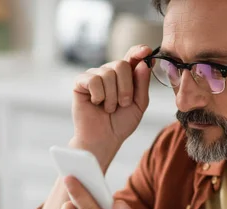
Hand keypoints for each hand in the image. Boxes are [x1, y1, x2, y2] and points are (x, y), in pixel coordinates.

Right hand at [71, 45, 151, 167]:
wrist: (104, 139)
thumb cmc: (120, 124)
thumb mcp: (139, 104)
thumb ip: (142, 84)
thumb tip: (143, 62)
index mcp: (125, 76)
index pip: (132, 56)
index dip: (138, 51)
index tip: (146, 51)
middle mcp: (109, 73)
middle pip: (121, 64)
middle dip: (125, 88)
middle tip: (122, 104)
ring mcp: (94, 76)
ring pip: (108, 73)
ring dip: (112, 96)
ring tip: (108, 108)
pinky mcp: (80, 82)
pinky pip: (94, 80)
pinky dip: (98, 95)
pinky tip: (95, 103)